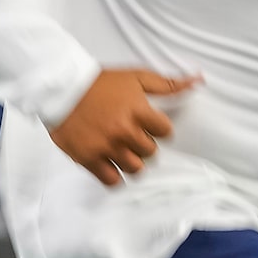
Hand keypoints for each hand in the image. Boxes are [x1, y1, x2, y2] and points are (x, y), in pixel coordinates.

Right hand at [50, 67, 195, 186]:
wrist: (60, 88)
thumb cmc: (98, 82)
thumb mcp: (135, 77)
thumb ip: (167, 84)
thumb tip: (197, 81)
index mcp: (138, 111)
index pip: (165, 132)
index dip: (159, 129)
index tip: (149, 126)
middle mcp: (123, 131)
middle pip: (151, 152)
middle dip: (144, 145)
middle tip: (132, 137)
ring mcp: (105, 147)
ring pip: (134, 169)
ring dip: (132, 161)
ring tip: (123, 151)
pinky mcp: (88, 159)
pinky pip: (111, 180)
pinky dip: (114, 176)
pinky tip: (111, 165)